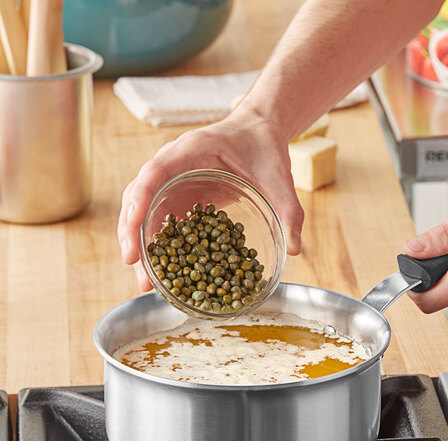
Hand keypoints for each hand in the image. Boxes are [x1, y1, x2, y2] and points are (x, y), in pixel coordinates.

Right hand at [117, 107, 303, 289]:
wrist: (259, 132)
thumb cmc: (265, 147)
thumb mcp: (280, 177)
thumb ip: (290, 210)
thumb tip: (296, 249)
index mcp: (189, 150)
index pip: (152, 174)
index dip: (138, 206)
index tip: (134, 236)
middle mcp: (172, 164)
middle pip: (138, 198)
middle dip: (132, 234)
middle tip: (137, 271)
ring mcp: (173, 180)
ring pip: (144, 211)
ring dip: (141, 245)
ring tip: (147, 281)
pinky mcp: (180, 196)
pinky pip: (162, 219)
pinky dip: (159, 244)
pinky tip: (164, 271)